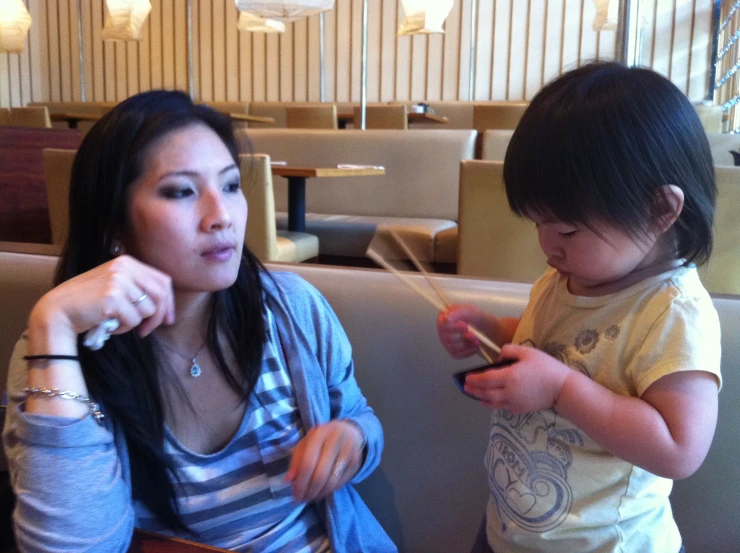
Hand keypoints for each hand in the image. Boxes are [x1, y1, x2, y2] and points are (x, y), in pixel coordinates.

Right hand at [30, 255, 174, 342]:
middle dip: (158, 317)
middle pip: (161, 295)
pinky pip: (133, 320)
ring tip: (115, 322)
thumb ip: (137, 288)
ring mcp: (118, 281)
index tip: (169, 319)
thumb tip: (167, 308)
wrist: (57, 311)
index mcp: (127, 262)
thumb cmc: (88, 303)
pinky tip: (108, 326)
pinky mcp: (112, 298)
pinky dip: (123, 329)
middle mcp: (124, 267)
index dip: (169, 302)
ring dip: (134, 323)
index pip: (163, 281)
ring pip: (148, 310)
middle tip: (146, 331)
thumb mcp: (114, 285)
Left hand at [285, 420, 364, 502]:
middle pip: (321, 474)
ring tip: (311, 497)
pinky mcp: (357, 462)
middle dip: (310, 491)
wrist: (349, 431)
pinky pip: (341, 483)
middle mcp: (335, 441)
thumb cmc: (323, 438)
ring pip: (332, 481)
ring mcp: (348, 451)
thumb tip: (288, 481)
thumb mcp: (306, 443)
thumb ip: (296, 461)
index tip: (295, 496)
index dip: (300, 482)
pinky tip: (322, 491)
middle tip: (303, 500)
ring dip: (319, 494)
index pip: (308, 463)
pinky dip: (330, 491)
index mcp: (319, 434)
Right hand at [437, 304, 491, 358]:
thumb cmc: (473, 317)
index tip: (465, 326)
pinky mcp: (453, 352)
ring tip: (476, 340)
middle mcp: (442, 332)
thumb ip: (457, 312)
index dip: (453, 327)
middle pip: (447, 338)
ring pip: (453, 347)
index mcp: (443, 318)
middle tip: (473, 334)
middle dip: (462, 337)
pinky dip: (468, 351)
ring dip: (467, 344)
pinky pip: (458, 355)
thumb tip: (446, 318)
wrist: (482, 328)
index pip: (442, 325)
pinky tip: (474, 346)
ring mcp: (447, 343)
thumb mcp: (468, 310)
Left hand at [463, 344, 570, 413]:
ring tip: (475, 395)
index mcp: (509, 377)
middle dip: (474, 390)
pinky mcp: (520, 410)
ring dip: (481, 398)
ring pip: (492, 403)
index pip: (485, 379)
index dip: (474, 379)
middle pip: (485, 393)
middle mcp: (508, 393)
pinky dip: (493, 404)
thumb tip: (498, 359)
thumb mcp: (527, 352)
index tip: (466, 378)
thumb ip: (509, 351)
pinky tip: (491, 401)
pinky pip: (502, 408)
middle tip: (465, 387)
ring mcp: (514, 404)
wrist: (563, 388)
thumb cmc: (546, 367)